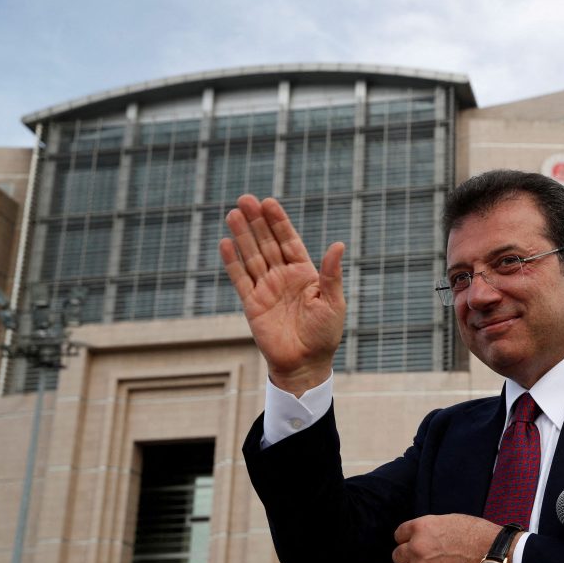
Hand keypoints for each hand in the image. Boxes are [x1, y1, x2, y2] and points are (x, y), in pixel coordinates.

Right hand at [219, 195, 345, 394]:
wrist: (306, 364)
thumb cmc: (324, 334)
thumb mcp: (333, 301)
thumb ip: (331, 273)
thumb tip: (338, 244)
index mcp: (304, 274)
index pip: (289, 241)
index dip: (279, 222)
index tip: (269, 202)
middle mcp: (283, 277)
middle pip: (267, 243)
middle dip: (257, 222)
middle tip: (245, 198)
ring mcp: (266, 289)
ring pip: (252, 256)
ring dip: (242, 235)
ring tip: (233, 213)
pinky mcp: (252, 304)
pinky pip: (240, 279)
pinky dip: (232, 262)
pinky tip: (225, 243)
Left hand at [391, 514, 502, 562]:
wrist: (496, 554)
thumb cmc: (479, 535)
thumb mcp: (450, 521)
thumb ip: (431, 529)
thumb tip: (420, 538)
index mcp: (423, 526)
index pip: (399, 535)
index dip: (408, 541)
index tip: (415, 546)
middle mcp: (418, 546)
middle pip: (398, 556)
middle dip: (409, 559)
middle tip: (423, 562)